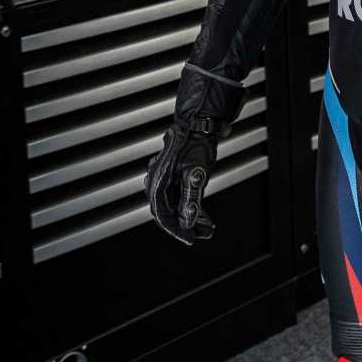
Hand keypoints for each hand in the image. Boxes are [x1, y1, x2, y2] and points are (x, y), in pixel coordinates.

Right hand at [145, 123, 217, 245]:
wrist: (199, 123)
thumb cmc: (196, 145)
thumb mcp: (196, 173)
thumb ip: (191, 198)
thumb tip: (187, 221)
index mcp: (158, 182)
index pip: (163, 214)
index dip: (177, 229)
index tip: (190, 238)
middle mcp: (157, 181)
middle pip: (167, 211)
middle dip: (184, 224)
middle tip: (201, 232)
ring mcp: (164, 178)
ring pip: (173, 204)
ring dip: (187, 216)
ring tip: (205, 225)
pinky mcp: (172, 175)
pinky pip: (177, 195)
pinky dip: (188, 204)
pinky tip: (201, 211)